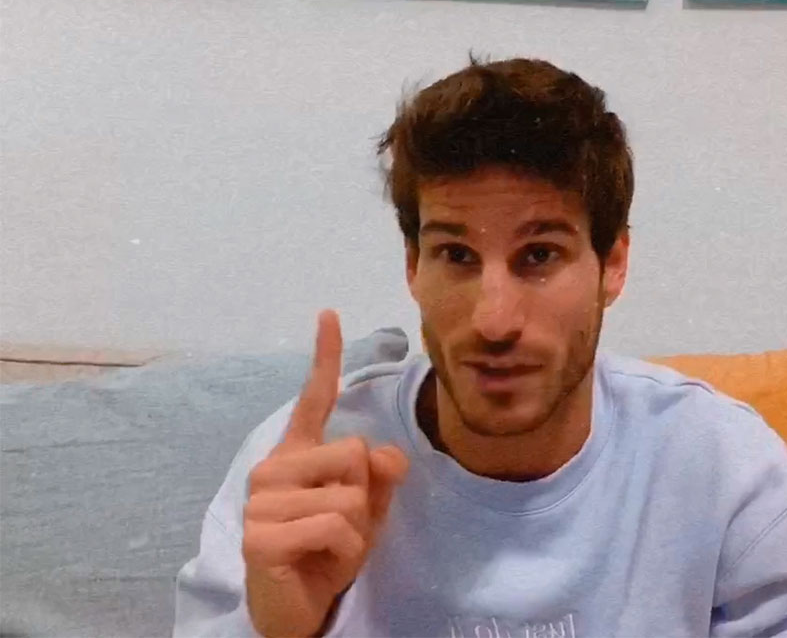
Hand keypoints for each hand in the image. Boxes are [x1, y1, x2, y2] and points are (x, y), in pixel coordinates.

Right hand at [242, 309, 408, 636]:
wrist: (297, 608)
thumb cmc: (328, 552)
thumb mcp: (368, 512)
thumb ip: (381, 479)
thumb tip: (389, 454)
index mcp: (297, 454)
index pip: (314, 400)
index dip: (324, 357)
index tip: (329, 314)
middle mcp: (273, 468)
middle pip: (355, 452)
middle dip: (365, 496)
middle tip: (340, 526)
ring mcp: (262, 501)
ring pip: (350, 495)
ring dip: (356, 532)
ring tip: (328, 547)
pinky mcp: (261, 536)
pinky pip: (335, 527)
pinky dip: (344, 551)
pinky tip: (320, 562)